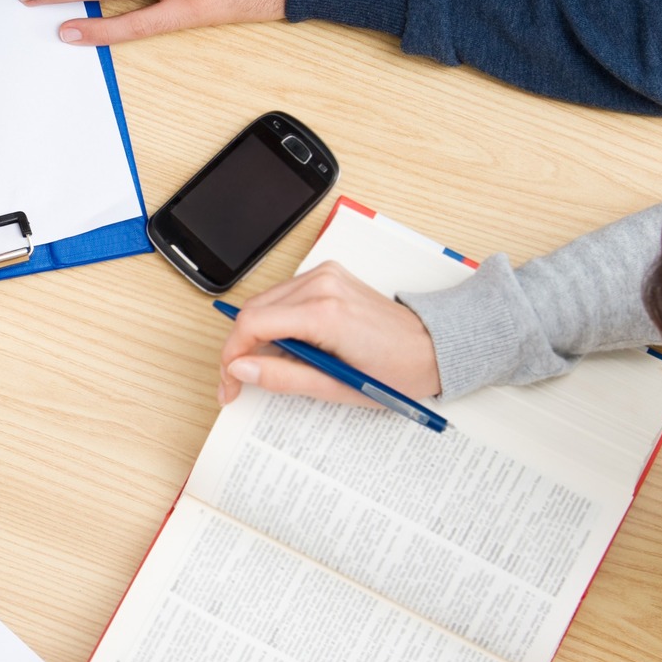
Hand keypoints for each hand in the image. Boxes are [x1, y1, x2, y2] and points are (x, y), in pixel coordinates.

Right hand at [217, 260, 439, 406]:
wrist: (432, 347)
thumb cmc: (395, 370)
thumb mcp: (334, 387)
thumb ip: (282, 377)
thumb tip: (241, 369)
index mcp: (324, 313)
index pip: (252, 324)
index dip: (231, 357)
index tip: (229, 384)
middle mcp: (322, 285)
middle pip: (252, 311)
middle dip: (239, 348)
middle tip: (239, 382)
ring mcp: (325, 275)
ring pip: (264, 302)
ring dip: (256, 334)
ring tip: (266, 367)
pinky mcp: (328, 275)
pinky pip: (284, 296)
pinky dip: (276, 320)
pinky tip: (288, 345)